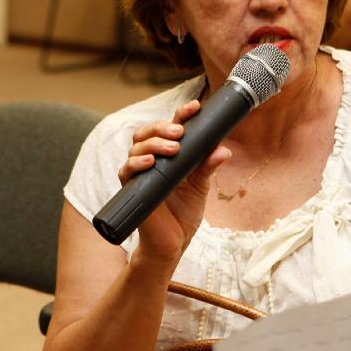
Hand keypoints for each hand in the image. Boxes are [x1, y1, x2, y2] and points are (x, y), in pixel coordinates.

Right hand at [118, 100, 230, 261]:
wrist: (173, 243)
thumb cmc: (184, 213)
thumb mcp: (201, 186)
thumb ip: (208, 166)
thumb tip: (224, 150)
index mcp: (169, 154)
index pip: (171, 127)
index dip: (181, 114)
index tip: (195, 106)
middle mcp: (152, 159)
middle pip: (148, 131)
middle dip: (163, 126)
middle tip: (180, 131)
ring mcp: (140, 173)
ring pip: (137, 146)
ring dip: (154, 142)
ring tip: (173, 147)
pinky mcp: (132, 188)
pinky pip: (126, 170)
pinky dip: (137, 163)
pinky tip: (150, 161)